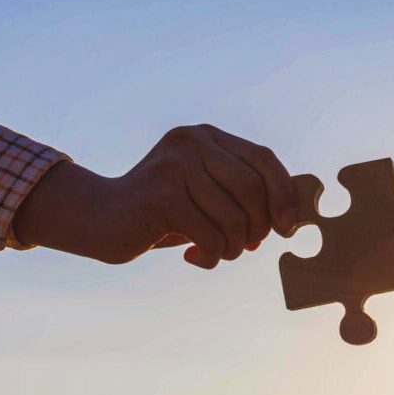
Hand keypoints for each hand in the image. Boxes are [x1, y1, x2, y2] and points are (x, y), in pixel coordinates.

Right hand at [13, 124, 295, 267]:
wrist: (99, 218)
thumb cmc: (165, 212)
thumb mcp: (207, 195)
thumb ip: (243, 194)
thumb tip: (294, 215)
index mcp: (207, 136)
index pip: (265, 159)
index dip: (284, 194)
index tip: (287, 227)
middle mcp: (192, 142)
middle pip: (254, 190)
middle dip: (258, 227)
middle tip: (246, 246)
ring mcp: (175, 166)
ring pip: (235, 218)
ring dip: (233, 248)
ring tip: (218, 253)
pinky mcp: (161, 196)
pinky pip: (210, 237)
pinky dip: (211, 257)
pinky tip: (193, 258)